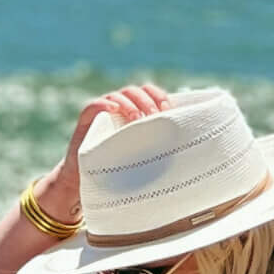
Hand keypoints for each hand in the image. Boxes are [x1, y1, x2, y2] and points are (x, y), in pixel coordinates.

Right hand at [36, 80, 171, 225]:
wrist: (86, 183)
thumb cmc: (118, 171)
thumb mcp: (141, 158)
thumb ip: (156, 148)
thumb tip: (187, 151)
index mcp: (134, 112)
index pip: (149, 93)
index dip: (159, 96)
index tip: (169, 110)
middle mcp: (119, 109)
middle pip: (135, 91)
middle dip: (147, 101)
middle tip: (154, 116)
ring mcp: (102, 113)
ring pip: (117, 96)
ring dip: (129, 103)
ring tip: (137, 118)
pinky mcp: (86, 122)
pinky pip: (93, 106)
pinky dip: (103, 105)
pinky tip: (114, 110)